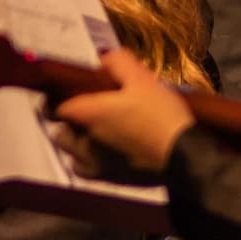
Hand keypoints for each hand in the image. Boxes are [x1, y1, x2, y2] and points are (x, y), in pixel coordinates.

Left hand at [51, 46, 194, 174]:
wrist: (186, 156)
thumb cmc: (161, 116)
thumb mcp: (142, 79)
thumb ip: (118, 63)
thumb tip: (103, 59)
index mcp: (87, 114)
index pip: (54, 107)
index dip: (59, 99)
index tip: (71, 94)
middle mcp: (83, 142)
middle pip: (60, 133)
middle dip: (69, 124)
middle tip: (90, 114)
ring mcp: (95, 164)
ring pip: (71, 155)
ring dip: (78, 145)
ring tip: (98, 135)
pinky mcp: (110, 180)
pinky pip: (87, 172)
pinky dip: (90, 164)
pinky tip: (106, 155)